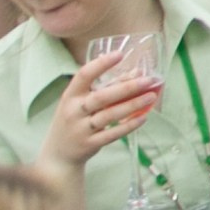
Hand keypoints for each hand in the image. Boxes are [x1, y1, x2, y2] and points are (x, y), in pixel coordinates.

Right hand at [37, 49, 162, 169]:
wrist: (58, 154)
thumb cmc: (75, 120)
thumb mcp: (82, 102)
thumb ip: (107, 87)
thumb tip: (137, 72)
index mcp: (70, 95)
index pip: (83, 76)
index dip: (101, 64)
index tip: (119, 54)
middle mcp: (73, 111)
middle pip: (101, 97)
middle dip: (126, 87)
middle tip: (148, 80)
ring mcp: (81, 129)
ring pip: (109, 115)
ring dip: (133, 105)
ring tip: (151, 96)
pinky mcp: (90, 144)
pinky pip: (112, 134)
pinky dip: (129, 126)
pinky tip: (143, 117)